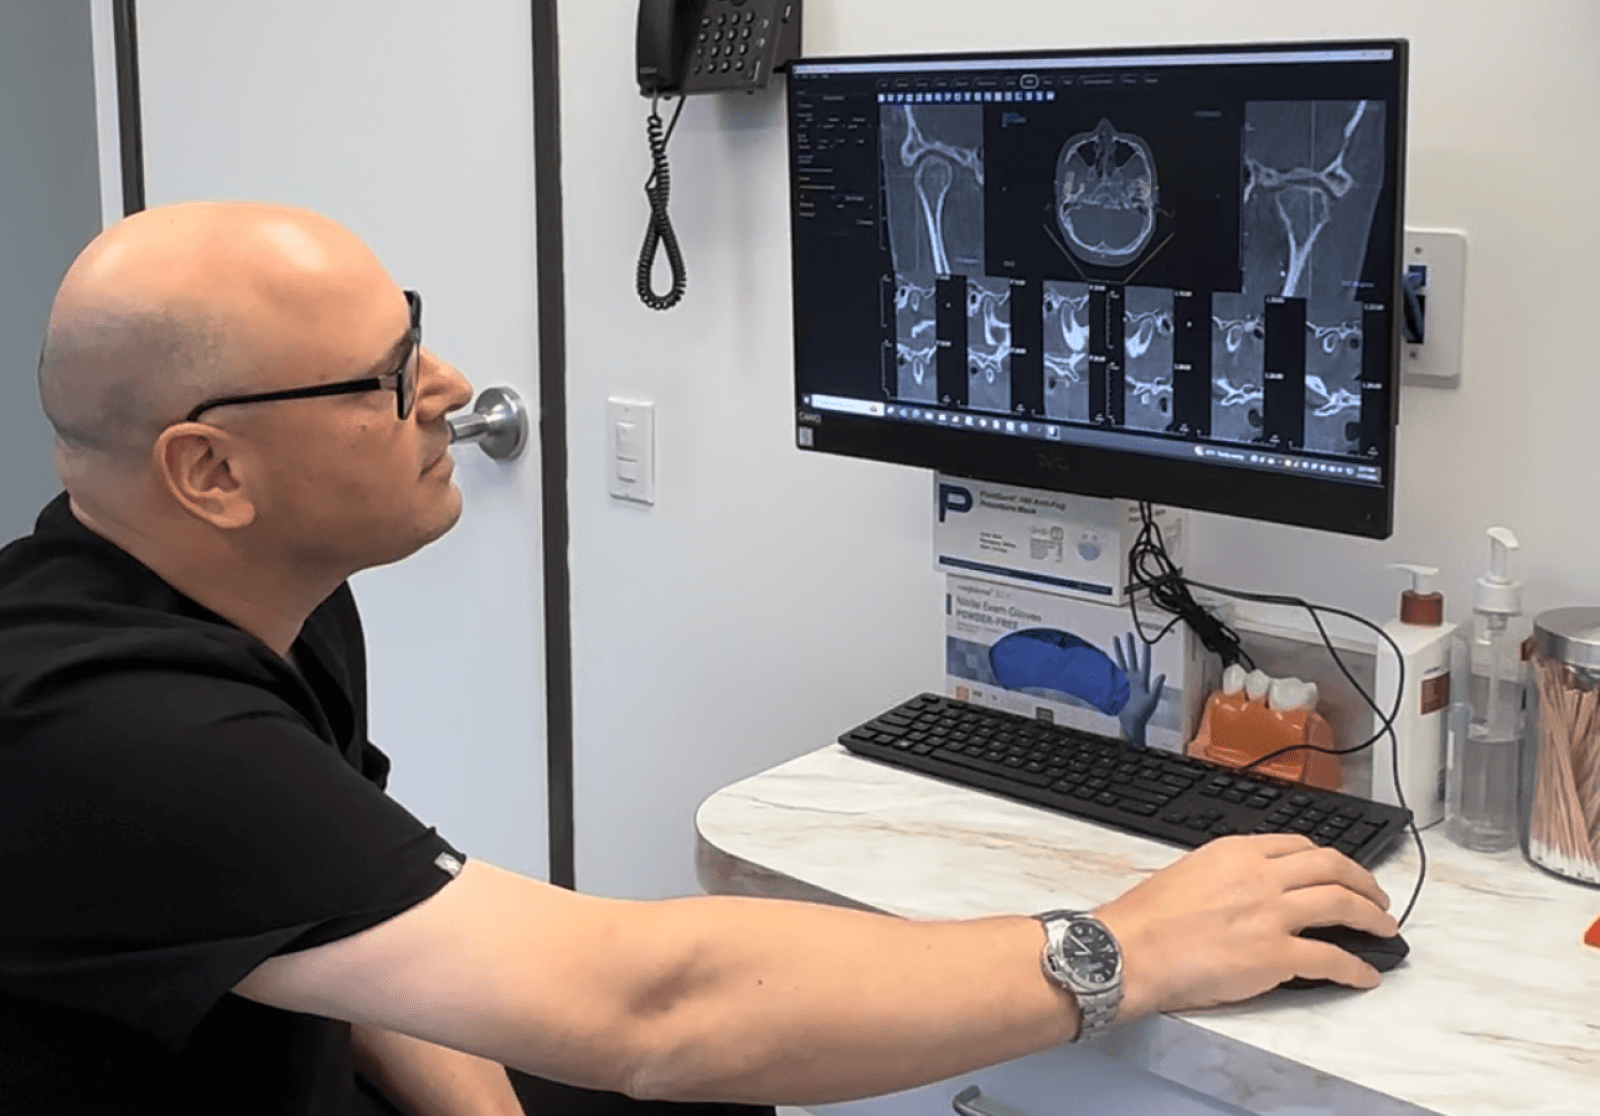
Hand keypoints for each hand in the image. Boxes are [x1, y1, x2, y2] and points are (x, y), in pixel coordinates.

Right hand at [1093, 835, 1398, 1020]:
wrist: (1129, 951)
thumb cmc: (1145, 920)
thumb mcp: (1187, 873)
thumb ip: (1226, 875)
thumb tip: (1249, 891)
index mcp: (1237, 852)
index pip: (1300, 846)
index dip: (1328, 859)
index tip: (1338, 870)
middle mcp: (1261, 876)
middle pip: (1332, 868)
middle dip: (1363, 881)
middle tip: (1377, 895)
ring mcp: (1272, 915)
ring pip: (1342, 905)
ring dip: (1372, 917)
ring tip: (1384, 927)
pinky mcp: (1276, 956)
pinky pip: (1332, 959)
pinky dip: (1356, 968)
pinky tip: (1365, 975)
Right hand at [1112, 633, 1164, 747]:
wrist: (1132, 723)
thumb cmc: (1144, 713)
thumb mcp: (1152, 700)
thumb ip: (1157, 687)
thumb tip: (1163, 674)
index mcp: (1144, 681)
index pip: (1145, 663)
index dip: (1145, 653)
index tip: (1146, 642)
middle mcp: (1134, 678)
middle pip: (1132, 658)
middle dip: (1130, 646)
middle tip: (1129, 634)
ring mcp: (1125, 681)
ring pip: (1121, 662)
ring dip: (1119, 650)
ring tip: (1115, 638)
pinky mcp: (1118, 686)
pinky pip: (1113, 672)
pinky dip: (1110, 664)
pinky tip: (1107, 656)